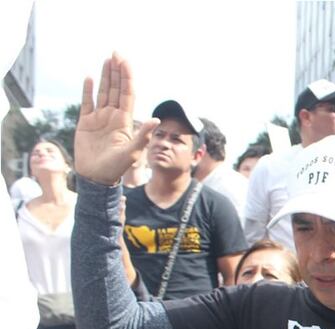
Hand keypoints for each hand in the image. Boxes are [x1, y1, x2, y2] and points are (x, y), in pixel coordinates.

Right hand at [75, 54, 158, 185]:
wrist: (96, 178)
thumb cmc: (116, 167)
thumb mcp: (133, 151)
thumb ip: (143, 135)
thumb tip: (156, 119)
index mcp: (125, 120)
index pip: (127, 94)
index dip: (126, 77)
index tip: (125, 61)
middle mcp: (113, 116)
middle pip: (116, 89)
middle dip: (117, 71)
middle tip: (116, 53)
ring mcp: (99, 119)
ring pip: (103, 92)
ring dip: (105, 76)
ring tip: (107, 60)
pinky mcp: (85, 123)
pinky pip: (87, 103)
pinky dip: (88, 90)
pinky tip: (90, 78)